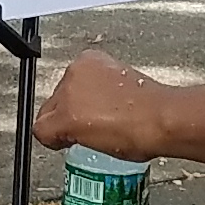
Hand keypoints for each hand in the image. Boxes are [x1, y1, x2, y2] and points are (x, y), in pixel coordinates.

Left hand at [34, 50, 176, 162]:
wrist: (161, 118)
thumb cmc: (154, 108)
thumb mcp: (126, 87)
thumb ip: (105, 92)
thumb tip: (99, 109)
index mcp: (91, 60)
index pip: (69, 85)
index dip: (78, 104)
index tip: (90, 113)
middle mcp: (75, 71)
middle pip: (57, 99)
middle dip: (69, 115)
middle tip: (92, 128)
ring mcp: (68, 93)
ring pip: (49, 115)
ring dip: (65, 127)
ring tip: (93, 136)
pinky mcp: (65, 117)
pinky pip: (44, 132)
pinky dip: (54, 141)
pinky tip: (70, 144)